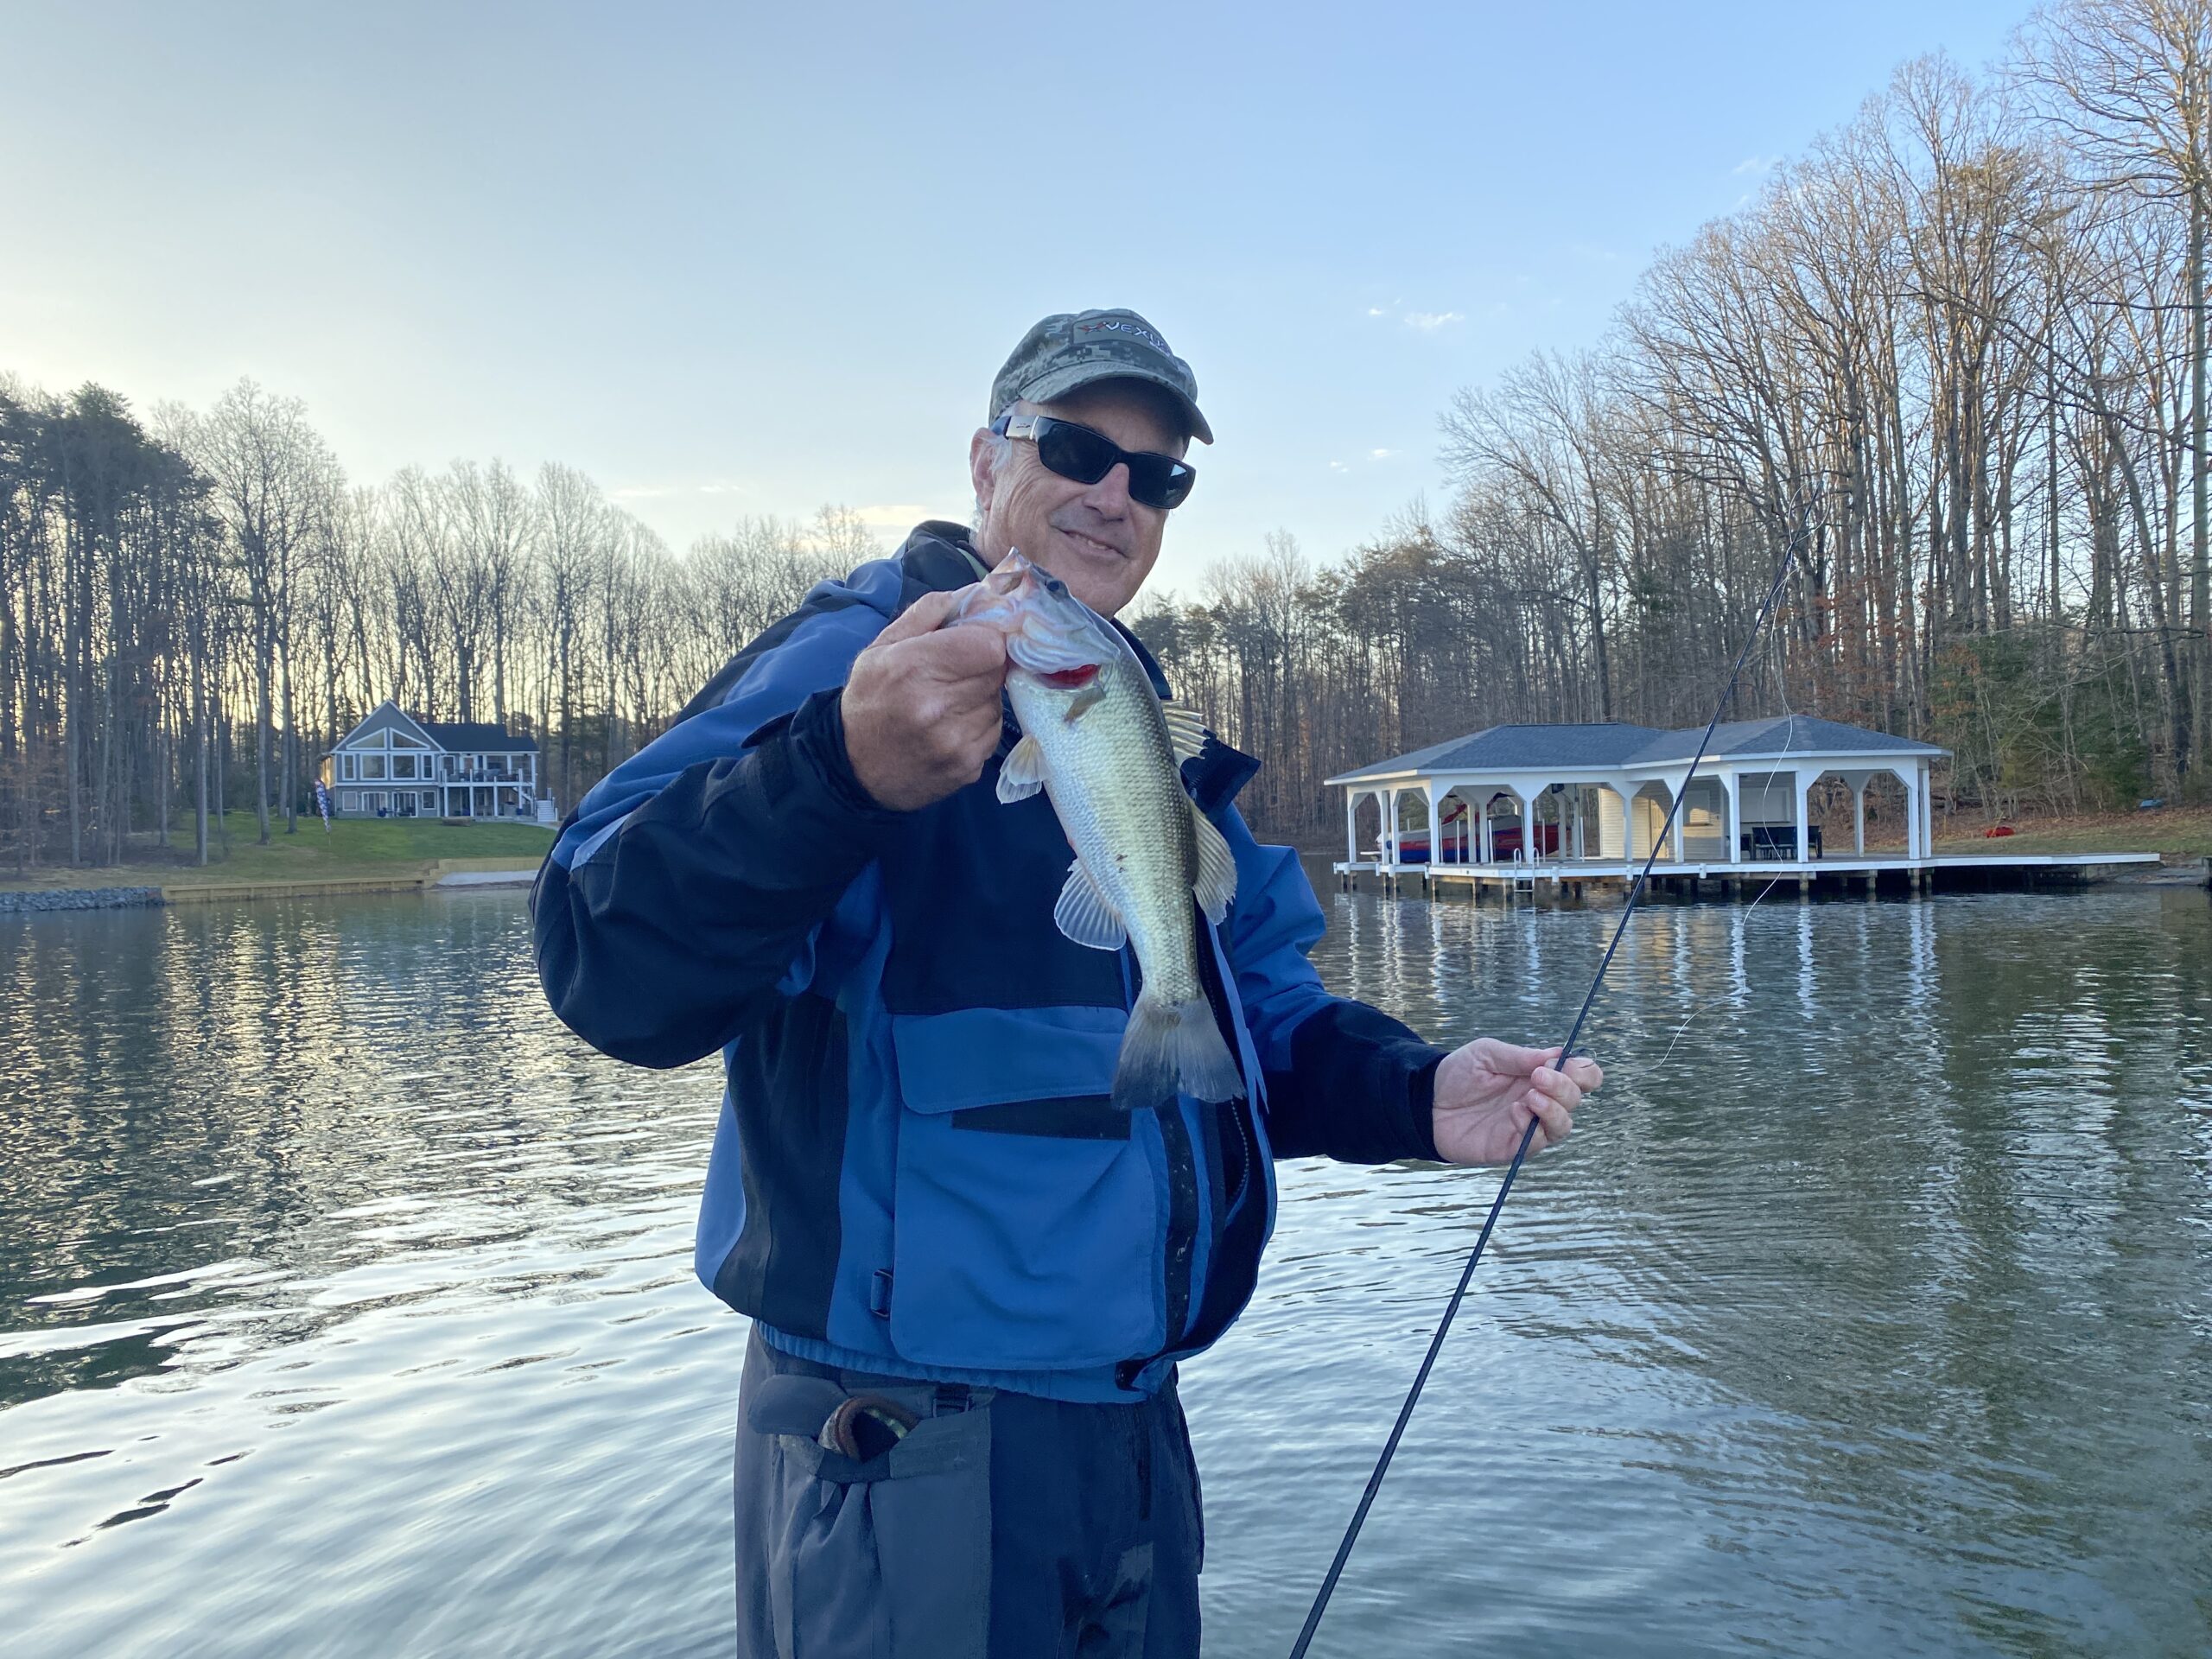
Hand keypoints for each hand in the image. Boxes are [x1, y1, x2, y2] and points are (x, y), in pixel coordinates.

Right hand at [841, 588, 1009, 811]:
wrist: (853, 768)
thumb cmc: (869, 700)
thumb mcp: (881, 647)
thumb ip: (927, 613)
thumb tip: (974, 592)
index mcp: (913, 667)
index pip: (990, 644)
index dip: (987, 638)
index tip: (975, 641)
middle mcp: (936, 707)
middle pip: (997, 671)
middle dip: (983, 666)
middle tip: (957, 673)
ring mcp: (954, 742)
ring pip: (997, 703)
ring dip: (982, 698)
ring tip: (950, 703)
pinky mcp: (967, 768)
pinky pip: (993, 733)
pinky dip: (979, 726)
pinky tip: (952, 728)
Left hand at [1430, 1039, 1602, 1166]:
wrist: (1425, 1101)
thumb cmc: (1458, 1074)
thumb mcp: (1488, 1054)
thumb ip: (1522, 1056)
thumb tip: (1559, 1055)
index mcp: (1540, 1075)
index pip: (1582, 1076)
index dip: (1582, 1070)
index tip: (1562, 1062)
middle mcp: (1541, 1102)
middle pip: (1576, 1099)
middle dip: (1565, 1086)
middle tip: (1538, 1077)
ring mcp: (1529, 1126)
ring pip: (1564, 1125)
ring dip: (1554, 1109)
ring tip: (1530, 1096)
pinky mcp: (1513, 1147)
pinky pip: (1537, 1143)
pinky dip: (1532, 1126)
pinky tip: (1516, 1112)